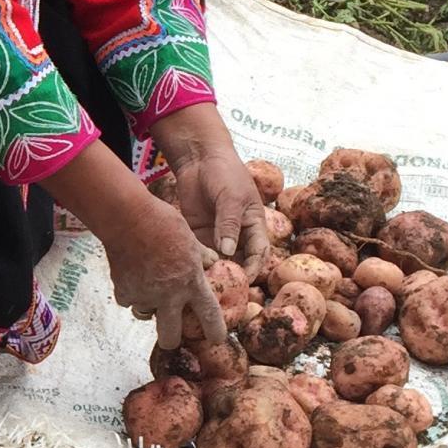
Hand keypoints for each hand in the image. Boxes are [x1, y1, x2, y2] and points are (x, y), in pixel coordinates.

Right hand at [99, 194, 227, 351]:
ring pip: (145, 315)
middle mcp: (169, 295)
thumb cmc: (163, 223)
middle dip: (172, 340)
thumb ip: (201, 256)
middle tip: (172, 335)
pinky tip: (132, 276)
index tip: (216, 339)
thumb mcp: (190, 238)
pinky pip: (128, 300)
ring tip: (147, 290)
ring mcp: (144, 295)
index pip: (209, 315)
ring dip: (147, 308)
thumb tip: (211, 261)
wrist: (129, 219)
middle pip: (170, 336)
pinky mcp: (123, 291)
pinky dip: (130, 292)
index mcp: (191, 282)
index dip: (215, 331)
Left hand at [153, 104, 268, 269]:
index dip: (254, 268)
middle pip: (239, 262)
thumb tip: (228, 251)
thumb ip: (228, 223)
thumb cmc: (224, 172)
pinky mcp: (198, 233)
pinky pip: (199, 252)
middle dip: (232, 276)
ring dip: (212, 271)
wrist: (199, 158)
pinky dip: (196, 261)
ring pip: (218, 261)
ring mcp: (217, 235)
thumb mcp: (231, 197)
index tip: (244, 281)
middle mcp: (237, 234)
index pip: (259, 253)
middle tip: (221, 289)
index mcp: (254, 225)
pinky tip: (189, 268)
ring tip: (203, 282)